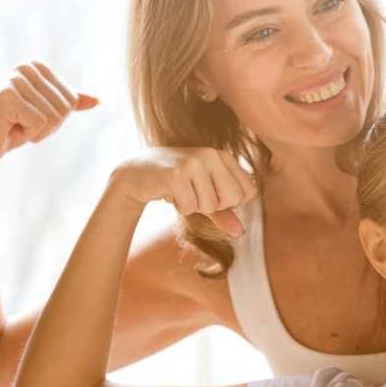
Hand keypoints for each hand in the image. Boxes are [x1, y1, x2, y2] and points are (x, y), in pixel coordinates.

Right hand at [0, 60, 99, 169]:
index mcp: (36, 65)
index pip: (72, 98)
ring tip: (17, 125)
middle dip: (49, 125)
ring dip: (38, 131)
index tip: (34, 116)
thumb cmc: (16, 126)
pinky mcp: (6, 98)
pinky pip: (40, 123)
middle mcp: (24, 67)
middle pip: (65, 107)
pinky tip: (11, 128)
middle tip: (24, 123)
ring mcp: (14, 81)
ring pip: (54, 117)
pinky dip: (29, 134)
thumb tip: (98, 100)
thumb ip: (70, 103)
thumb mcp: (48, 113)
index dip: (58, 116)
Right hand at [110, 147, 258, 236]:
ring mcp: (193, 162)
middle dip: (213, 205)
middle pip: (234, 199)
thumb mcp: (204, 196)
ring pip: (210, 205)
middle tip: (195, 194)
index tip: (210, 193)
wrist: (137, 173)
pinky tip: (170, 193)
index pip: (248, 192)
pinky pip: (190, 207)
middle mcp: (211, 154)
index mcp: (224, 156)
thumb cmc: (176, 184)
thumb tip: (240, 232)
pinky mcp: (176, 174)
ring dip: (193, 206)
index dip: (230, 202)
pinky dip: (180, 207)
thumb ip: (224, 212)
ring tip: (180, 191)